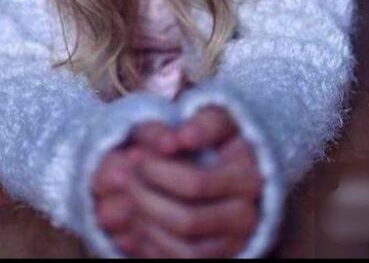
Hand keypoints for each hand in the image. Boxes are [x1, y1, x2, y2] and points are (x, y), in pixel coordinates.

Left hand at [91, 107, 263, 257]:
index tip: (132, 154)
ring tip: (123, 197)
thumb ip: (200, 125)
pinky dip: (150, 248)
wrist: (240, 167)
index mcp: (250, 178)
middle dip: (144, 198)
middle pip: (187, 221)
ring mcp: (235, 243)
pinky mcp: (221, 257)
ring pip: (183, 249)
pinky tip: (132, 222)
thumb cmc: (222, 138)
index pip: (196, 184)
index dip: (158, 171)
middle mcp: (248, 217)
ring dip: (144, 226)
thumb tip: (169, 143)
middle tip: (118, 176)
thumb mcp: (217, 118)